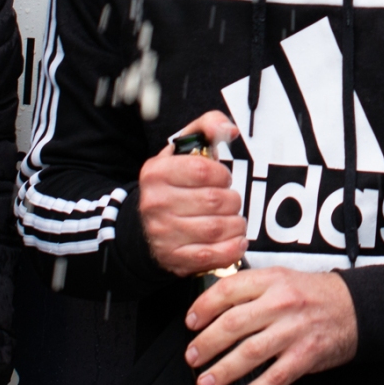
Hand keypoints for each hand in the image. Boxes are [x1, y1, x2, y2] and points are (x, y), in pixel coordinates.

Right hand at [139, 111, 246, 275]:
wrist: (147, 226)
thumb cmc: (174, 184)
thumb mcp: (184, 149)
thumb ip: (207, 127)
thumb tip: (229, 129)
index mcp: (156, 173)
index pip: (202, 170)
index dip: (221, 175)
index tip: (222, 179)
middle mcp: (155, 203)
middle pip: (213, 201)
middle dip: (232, 200)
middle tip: (231, 201)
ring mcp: (163, 233)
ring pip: (216, 228)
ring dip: (236, 224)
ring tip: (235, 220)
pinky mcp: (174, 258)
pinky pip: (212, 256)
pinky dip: (232, 248)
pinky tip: (237, 240)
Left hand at [184, 267, 356, 384]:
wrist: (356, 308)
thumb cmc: (315, 295)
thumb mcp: (283, 279)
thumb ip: (253, 290)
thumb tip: (215, 310)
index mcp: (272, 280)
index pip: (229, 290)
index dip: (204, 307)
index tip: (191, 322)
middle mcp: (281, 303)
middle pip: (234, 324)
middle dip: (207, 343)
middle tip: (192, 357)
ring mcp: (294, 330)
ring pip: (250, 352)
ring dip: (223, 371)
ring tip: (206, 383)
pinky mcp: (306, 355)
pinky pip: (275, 377)